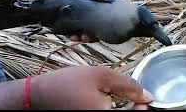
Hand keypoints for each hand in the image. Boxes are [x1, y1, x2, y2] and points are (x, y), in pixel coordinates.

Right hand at [30, 66, 151, 109]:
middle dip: (134, 109)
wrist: (38, 95)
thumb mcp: (101, 76)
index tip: (143, 98)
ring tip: (123, 98)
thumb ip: (128, 86)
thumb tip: (147, 96)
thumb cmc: (66, 84)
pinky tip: (110, 103)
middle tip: (135, 97)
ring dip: (124, 111)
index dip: (142, 109)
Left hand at [65, 0, 107, 42]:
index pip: (110, 24)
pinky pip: (77, 33)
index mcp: (106, 12)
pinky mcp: (75, 25)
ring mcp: (86, 23)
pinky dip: (75, 36)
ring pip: (87, 35)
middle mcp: (98, 20)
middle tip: (87, 37)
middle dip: (93, 37)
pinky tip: (72, 36)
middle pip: (98, 32)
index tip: (102, 32)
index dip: (108, 30)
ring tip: (78, 38)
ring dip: (83, 38)